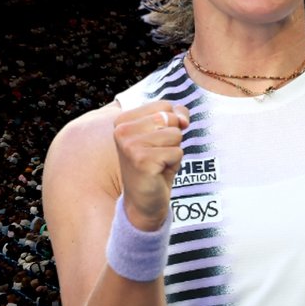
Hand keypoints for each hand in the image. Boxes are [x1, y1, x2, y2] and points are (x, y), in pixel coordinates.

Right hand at [113, 101, 189, 229]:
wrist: (144, 200)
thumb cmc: (156, 164)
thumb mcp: (165, 134)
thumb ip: (176, 115)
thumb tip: (182, 119)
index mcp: (123, 119)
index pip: (165, 105)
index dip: (172, 124)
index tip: (156, 142)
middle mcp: (122, 130)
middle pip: (171, 118)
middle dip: (173, 138)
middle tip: (158, 155)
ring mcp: (130, 145)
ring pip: (175, 135)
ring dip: (173, 152)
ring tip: (158, 163)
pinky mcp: (142, 160)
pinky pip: (177, 152)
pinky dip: (174, 164)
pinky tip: (159, 172)